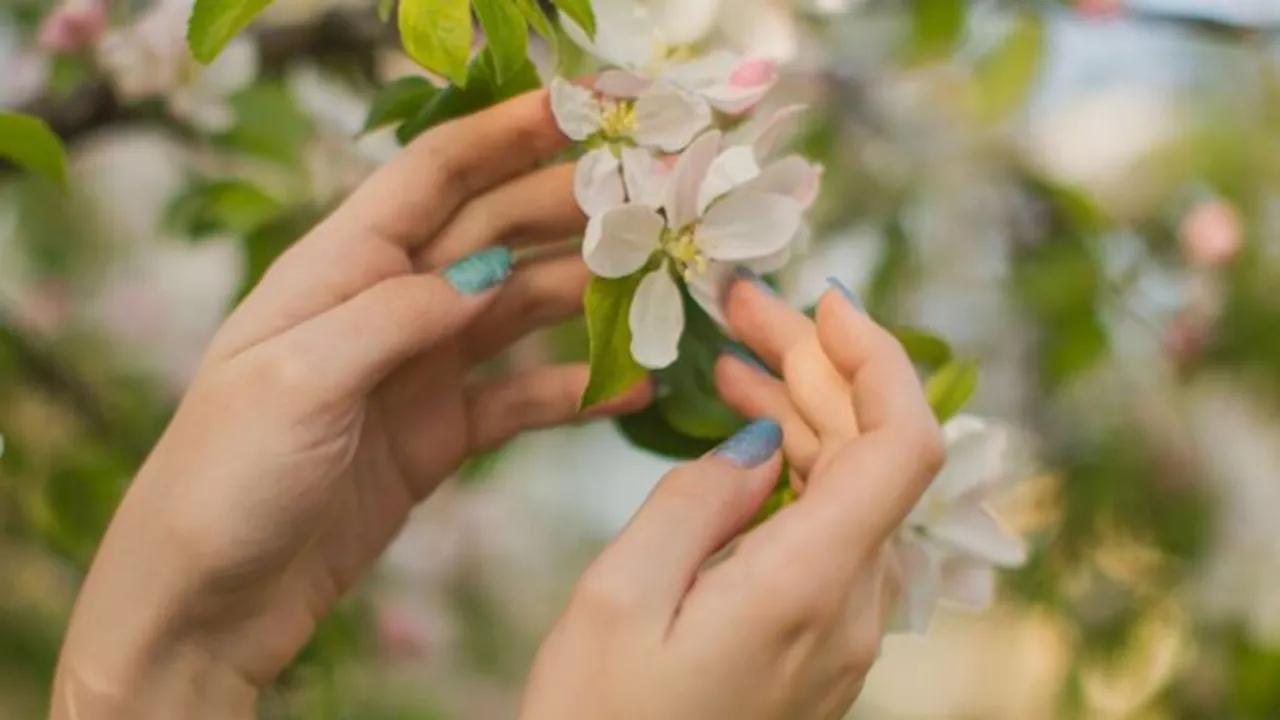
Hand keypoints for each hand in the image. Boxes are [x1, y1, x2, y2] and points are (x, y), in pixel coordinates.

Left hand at [51, 90, 650, 718]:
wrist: (205, 602)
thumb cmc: (223, 478)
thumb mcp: (297, 380)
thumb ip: (397, 316)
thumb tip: (493, 268)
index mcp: (334, 271)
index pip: (431, 178)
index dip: (505, 134)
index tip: (583, 108)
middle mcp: (382, 307)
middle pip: (490, 234)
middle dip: (566, 208)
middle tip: (651, 197)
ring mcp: (416, 371)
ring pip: (516, 311)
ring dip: (583, 294)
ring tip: (657, 286)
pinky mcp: (439, 435)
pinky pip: (520, 399)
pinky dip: (574, 391)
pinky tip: (628, 385)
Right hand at [519, 279, 944, 718]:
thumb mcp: (621, 595)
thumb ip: (696, 499)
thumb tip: (760, 436)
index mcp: (809, 586)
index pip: (901, 445)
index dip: (876, 356)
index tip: (819, 300)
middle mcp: (852, 609)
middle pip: (873, 454)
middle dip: (817, 365)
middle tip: (742, 308)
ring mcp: (844, 632)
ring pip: (852, 491)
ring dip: (805, 414)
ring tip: (733, 361)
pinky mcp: (820, 645)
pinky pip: (830, 534)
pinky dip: (796, 471)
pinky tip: (746, 440)